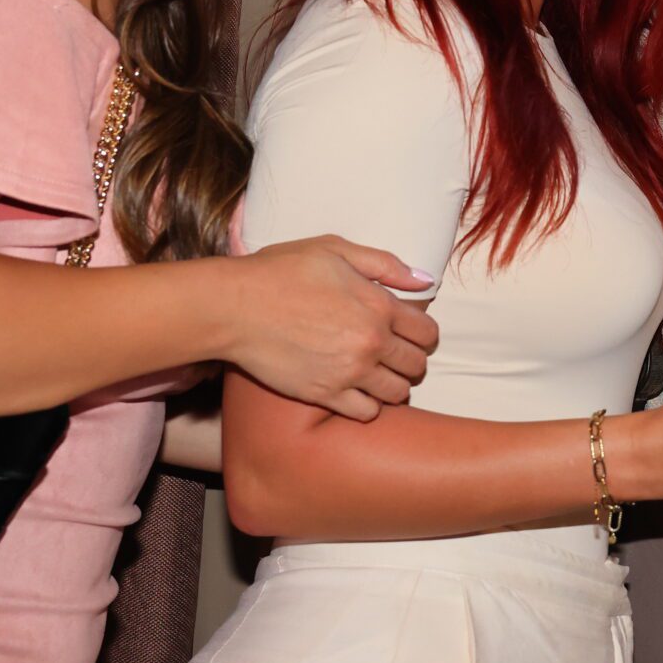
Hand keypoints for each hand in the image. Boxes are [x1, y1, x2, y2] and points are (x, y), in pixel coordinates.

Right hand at [223, 237, 439, 420]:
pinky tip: (355, 390)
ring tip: (376, 373)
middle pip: (416, 365)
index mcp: (379, 305)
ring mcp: (350, 372)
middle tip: (393, 354)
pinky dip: (367, 404)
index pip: (427, 333)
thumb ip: (385, 264)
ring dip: (392, 384)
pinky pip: (367, 413)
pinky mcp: (325, 394)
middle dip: (410, 360)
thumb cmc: (282, 271)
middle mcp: (371, 342)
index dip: (424, 334)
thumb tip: (425, 279)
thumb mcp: (335, 250)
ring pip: (398, 392)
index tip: (410, 334)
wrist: (235, 306)